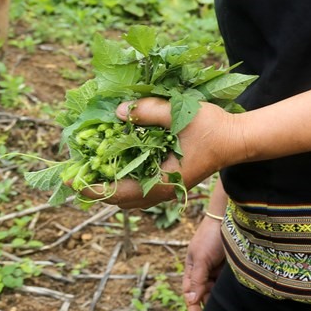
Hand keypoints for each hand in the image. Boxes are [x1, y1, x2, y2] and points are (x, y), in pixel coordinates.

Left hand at [77, 97, 239, 208]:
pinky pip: (139, 189)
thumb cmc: (214, 128)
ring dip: (109, 185)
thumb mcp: (180, 114)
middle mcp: (162, 191)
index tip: (70, 178)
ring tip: (91, 168)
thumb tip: (116, 111)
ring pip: (129, 197)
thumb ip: (148, 111)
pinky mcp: (171, 181)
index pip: (117, 192)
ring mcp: (167, 188)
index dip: (91, 186)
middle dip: (95, 187)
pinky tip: (117, 163)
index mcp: (162, 182)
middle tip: (75, 172)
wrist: (240, 139)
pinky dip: (123, 181)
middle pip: (118, 199)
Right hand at [183, 215, 226, 310]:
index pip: (190, 293)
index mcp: (192, 269)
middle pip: (203, 294)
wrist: (229, 216)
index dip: (193, 307)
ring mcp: (217, 269)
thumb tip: (191, 300)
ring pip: (216, 290)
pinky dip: (228, 291)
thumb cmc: (211, 235)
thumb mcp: (202, 257)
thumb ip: (197, 279)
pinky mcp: (230, 267)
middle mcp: (204, 271)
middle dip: (206, 305)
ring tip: (224, 309)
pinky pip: (227, 283)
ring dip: (218, 299)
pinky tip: (232, 298)